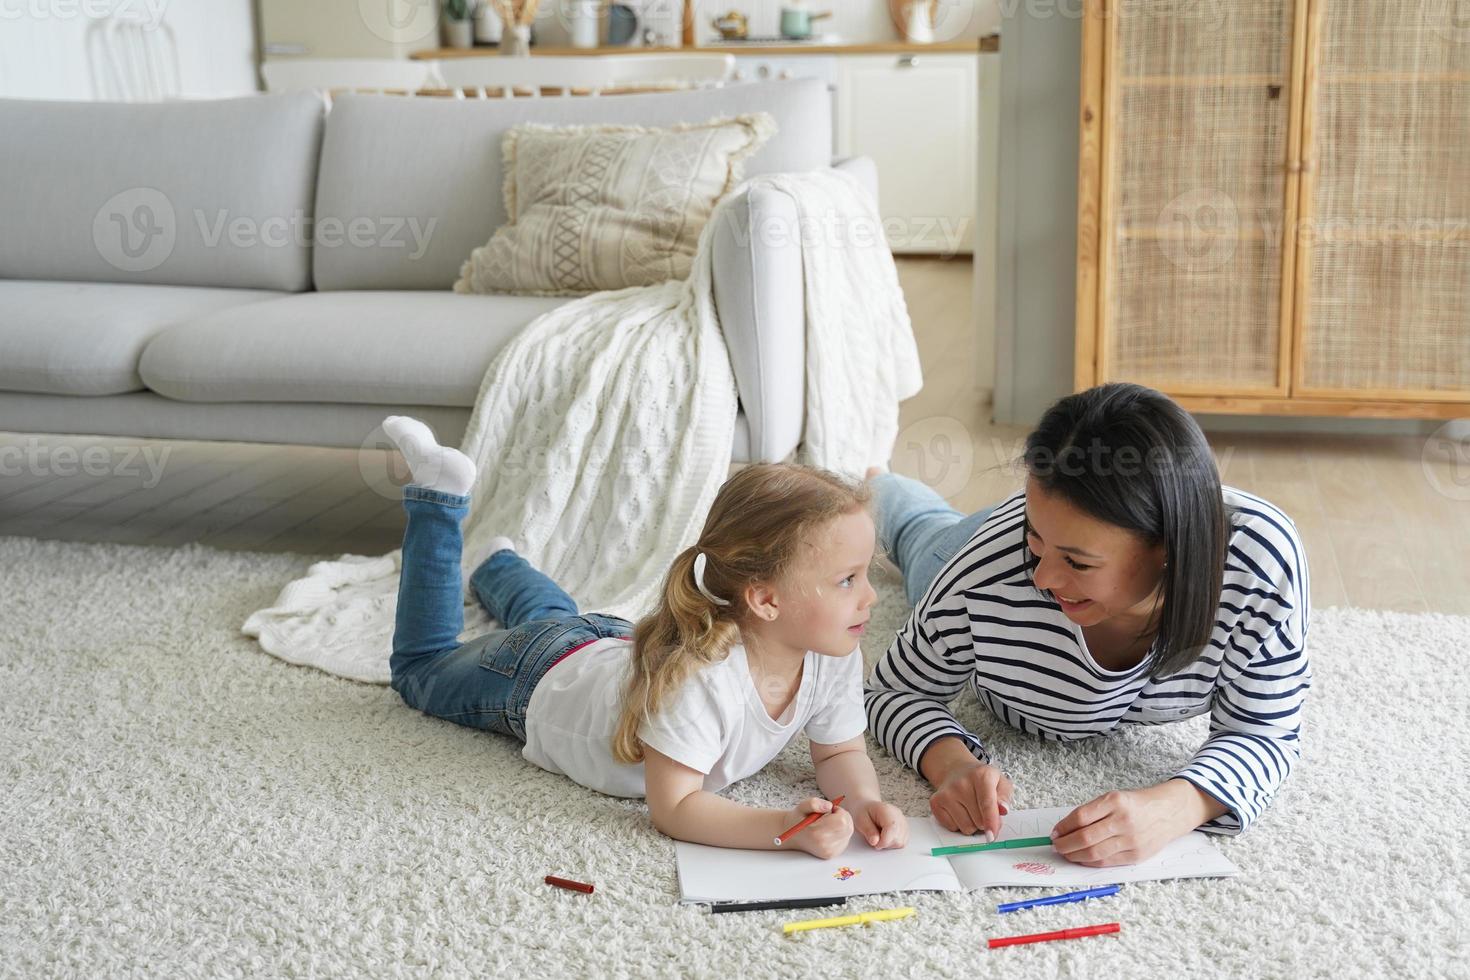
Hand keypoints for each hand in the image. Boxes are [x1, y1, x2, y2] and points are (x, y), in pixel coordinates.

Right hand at [783, 797, 853, 859]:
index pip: (841, 821)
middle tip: (831, 814)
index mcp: (816, 834)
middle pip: (848, 827)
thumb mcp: (802, 806)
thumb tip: (829, 806)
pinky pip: (846, 839)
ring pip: (848, 833)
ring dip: (843, 824)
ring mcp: (829, 852)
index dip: (839, 812)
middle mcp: (824, 846)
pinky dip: (842, 832)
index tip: (831, 809)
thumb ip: (814, 803)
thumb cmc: (799, 820)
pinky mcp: (833, 854)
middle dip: (842, 817)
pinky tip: (830, 830)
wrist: (792, 836)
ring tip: (830, 822)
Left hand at [847, 799, 908, 849]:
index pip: (892, 829)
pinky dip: (893, 843)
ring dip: (889, 844)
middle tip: (875, 838)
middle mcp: (898, 815)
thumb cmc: (863, 812)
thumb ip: (868, 831)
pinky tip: (886, 837)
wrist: (868, 806)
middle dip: (885, 843)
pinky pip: (903, 842)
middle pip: (898, 838)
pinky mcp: (905, 828)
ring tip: (880, 836)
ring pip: (901, 842)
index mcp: (886, 811)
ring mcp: (903, 821)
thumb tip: (875, 842)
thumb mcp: (860, 820)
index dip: (884, 841)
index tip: (875, 843)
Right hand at [929, 759, 1012, 839]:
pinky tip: (959, 810)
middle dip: (985, 822)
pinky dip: (958, 824)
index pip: (987, 804)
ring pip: (966, 827)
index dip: (991, 822)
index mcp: (981, 775)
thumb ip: (1005, 797)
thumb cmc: (982, 780)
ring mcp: (946, 793)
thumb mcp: (1000, 783)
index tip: (992, 836)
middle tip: (983, 810)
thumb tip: (1003, 810)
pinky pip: (952, 828)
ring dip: (972, 824)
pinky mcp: (935, 802)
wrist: (957, 771)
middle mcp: (961, 783)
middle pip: (978, 821)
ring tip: (970, 809)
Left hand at [1050, 783, 1201, 866]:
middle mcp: (1123, 820)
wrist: (1169, 812)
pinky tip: (1082, 858)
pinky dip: (1090, 862)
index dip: (1063, 827)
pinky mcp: (1137, 855)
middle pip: (1085, 837)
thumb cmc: (1137, 804)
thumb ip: (1091, 812)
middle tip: (1056, 845)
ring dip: (1075, 856)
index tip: (1055, 832)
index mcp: (1115, 801)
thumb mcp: (1114, 798)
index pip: (1080, 817)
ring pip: (1094, 853)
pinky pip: (1107, 862)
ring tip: (1066, 853)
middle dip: (1065, 844)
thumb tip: (1064, 830)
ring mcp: (1131, 839)